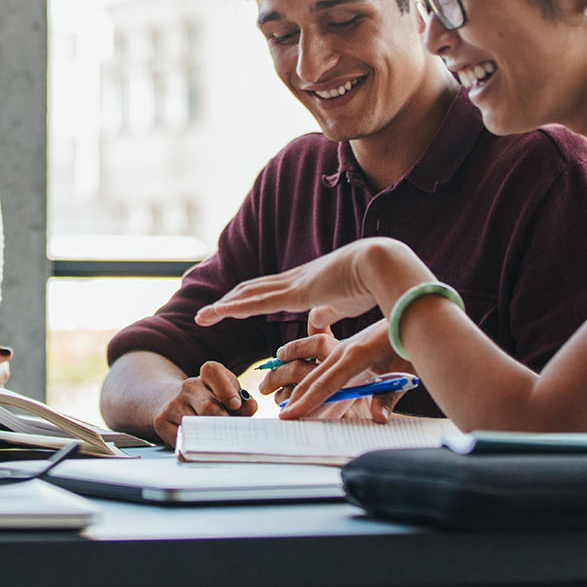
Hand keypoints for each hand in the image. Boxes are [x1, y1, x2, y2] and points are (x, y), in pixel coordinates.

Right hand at [151, 361, 256, 446]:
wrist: (169, 402)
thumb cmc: (208, 402)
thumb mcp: (227, 397)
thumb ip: (243, 403)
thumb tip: (250, 406)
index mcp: (206, 376)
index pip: (213, 371)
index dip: (226, 389)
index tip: (236, 405)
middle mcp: (188, 386)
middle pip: (208, 407)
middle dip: (223, 423)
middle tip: (230, 432)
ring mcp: (173, 404)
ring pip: (195, 426)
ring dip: (210, 436)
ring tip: (216, 439)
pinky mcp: (161, 421)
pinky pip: (182, 439)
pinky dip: (194, 444)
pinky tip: (198, 442)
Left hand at [194, 238, 412, 332]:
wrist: (383, 265)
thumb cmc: (372, 284)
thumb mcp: (343, 304)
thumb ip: (326, 312)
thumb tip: (314, 321)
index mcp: (305, 283)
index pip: (268, 291)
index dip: (247, 299)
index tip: (230, 307)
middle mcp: (293, 280)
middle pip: (251, 290)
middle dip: (228, 302)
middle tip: (206, 314)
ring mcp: (292, 284)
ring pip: (248, 295)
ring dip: (223, 306)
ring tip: (202, 317)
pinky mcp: (296, 293)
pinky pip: (257, 302)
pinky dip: (235, 307)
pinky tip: (218, 312)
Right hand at [265, 320, 412, 421]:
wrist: (415, 313)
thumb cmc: (411, 344)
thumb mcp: (405, 372)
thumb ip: (388, 397)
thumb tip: (378, 419)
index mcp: (356, 356)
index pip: (325, 385)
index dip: (306, 402)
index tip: (288, 415)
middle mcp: (344, 349)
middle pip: (313, 377)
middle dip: (294, 396)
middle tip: (278, 414)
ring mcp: (344, 346)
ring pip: (314, 367)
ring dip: (295, 381)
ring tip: (275, 392)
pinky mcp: (348, 345)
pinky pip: (323, 360)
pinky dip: (308, 371)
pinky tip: (297, 375)